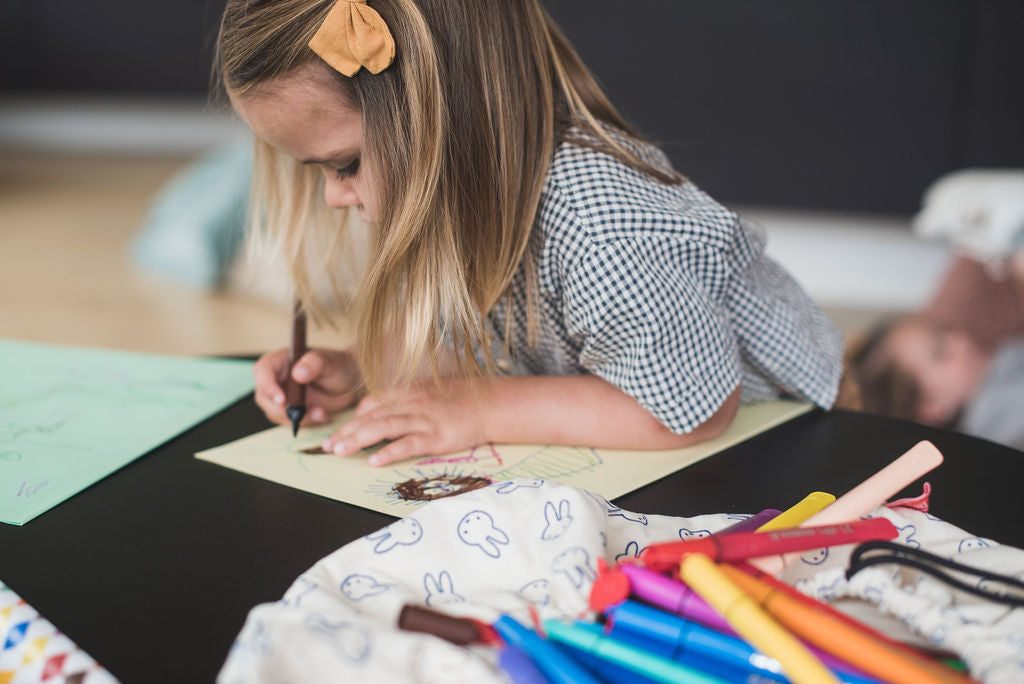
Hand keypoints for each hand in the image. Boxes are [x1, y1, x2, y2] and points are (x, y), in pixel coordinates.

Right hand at [253, 347, 362, 426]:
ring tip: (320, 412)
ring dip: (296, 418)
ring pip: (275, 413)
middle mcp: (277, 378)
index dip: (267, 386)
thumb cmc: (338, 366)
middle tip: (304, 412)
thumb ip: (314, 363)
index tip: (282, 400)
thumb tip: (298, 373)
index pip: (262, 371)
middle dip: (282, 409)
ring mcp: (282, 396)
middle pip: (264, 397)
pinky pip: (289, 422)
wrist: (348, 383)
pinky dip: (305, 422)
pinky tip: (321, 415)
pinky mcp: (290, 411)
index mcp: (281, 360)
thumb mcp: (329, 361)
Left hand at [320, 379, 488, 466]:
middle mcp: (412, 403)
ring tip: (340, 451)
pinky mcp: (437, 436)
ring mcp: (424, 419)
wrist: (491, 404)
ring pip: (384, 427)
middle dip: (347, 431)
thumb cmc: (461, 400)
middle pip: (371, 416)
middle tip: (328, 446)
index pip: (372, 403)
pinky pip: (408, 444)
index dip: (353, 419)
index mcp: (408, 392)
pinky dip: (389, 452)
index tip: (339, 433)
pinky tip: (374, 461)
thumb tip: (383, 413)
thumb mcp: (429, 394)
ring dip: (358, 439)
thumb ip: (406, 402)